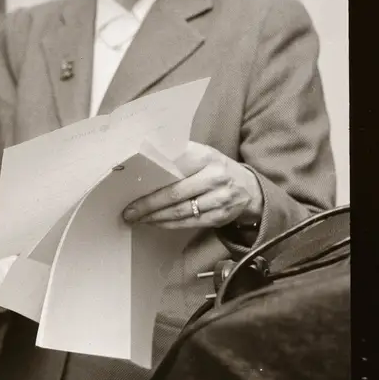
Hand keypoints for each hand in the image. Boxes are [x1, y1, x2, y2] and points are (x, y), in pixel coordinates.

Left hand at [122, 142, 264, 230]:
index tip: (130, 182)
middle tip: (128, 210)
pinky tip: (155, 223)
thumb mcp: (202, 155)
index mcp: (205, 156)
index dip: (150, 175)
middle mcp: (213, 177)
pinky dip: (169, 224)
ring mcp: (219, 198)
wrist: (251, 189)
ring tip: (136, 218)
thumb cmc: (216, 169)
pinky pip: (189, 223)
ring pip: (180, 211)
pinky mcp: (220, 216)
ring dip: (155, 217)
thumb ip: (179, 156)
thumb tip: (143, 158)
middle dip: (147, 204)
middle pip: (174, 193)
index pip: (173, 165)